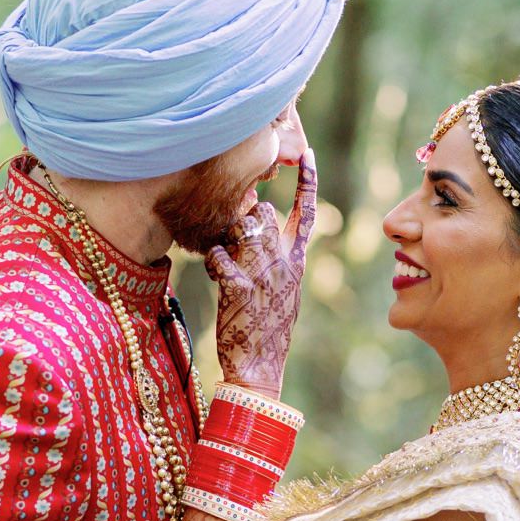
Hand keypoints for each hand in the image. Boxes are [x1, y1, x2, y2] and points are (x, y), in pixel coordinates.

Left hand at [206, 148, 316, 397]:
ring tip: (224, 260)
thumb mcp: (282, 291)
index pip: (306, 214)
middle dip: (244, 219)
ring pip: (243, 228)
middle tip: (232, 243)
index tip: (306, 154)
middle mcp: (283, 264)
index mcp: (296, 263)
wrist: (260, 366)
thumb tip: (260, 234)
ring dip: (226, 238)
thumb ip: (276, 261)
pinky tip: (215, 273)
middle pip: (264, 213)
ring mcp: (263, 275)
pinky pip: (220, 255)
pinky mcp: (240, 288)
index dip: (307, 183)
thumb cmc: (265, 329)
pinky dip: (213, 260)